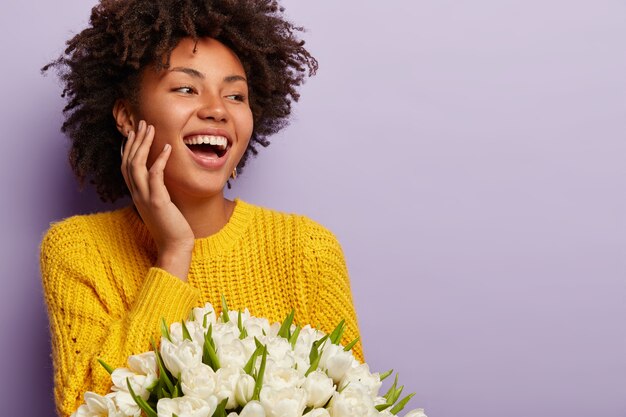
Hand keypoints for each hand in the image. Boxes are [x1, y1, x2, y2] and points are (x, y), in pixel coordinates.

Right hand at [121, 120, 194, 279]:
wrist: (174, 247)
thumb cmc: (171, 227)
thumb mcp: (160, 206)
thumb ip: (157, 192)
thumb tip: (161, 180)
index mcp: (136, 195)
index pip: (126, 166)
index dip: (129, 148)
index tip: (134, 132)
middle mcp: (137, 194)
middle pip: (129, 161)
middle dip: (135, 140)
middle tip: (142, 123)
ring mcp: (145, 198)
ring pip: (137, 165)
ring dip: (143, 145)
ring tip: (150, 128)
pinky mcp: (157, 202)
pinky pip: (155, 176)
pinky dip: (159, 160)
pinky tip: (167, 148)